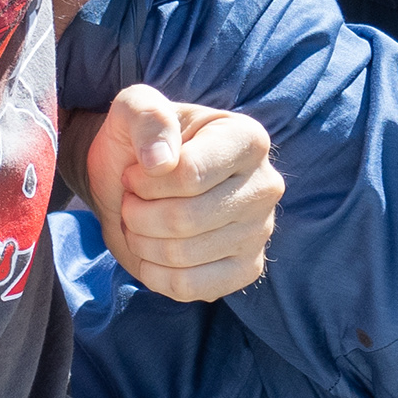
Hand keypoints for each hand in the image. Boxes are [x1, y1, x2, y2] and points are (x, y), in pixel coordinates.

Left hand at [76, 86, 280, 301]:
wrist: (135, 183)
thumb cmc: (140, 143)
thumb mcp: (133, 109)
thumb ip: (146, 115)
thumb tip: (161, 161)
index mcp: (248, 139)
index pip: (188, 174)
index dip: (144, 180)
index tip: (135, 171)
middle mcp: (265, 185)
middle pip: (185, 219)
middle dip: (138, 213)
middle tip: (131, 201)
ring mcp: (260, 231)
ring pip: (183, 255)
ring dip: (142, 242)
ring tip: (140, 222)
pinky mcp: (247, 269)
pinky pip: (191, 288)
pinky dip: (155, 274)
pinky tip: (152, 253)